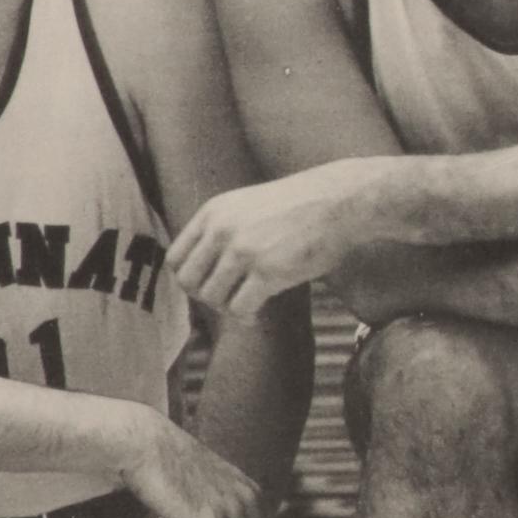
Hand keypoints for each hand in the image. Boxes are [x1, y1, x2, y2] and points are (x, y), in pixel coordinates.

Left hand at [170, 159, 387, 311]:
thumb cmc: (301, 206)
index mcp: (214, 211)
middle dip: (206, 297)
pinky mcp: (268, 271)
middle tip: (229, 298)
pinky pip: (239, 308)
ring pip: (212, 298)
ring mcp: (244, 250)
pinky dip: (245, 317)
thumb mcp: (249, 205)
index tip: (212, 285)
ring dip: (227, 308)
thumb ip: (222, 230)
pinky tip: (258, 312)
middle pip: (188, 282)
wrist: (341, 201)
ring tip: (247, 305)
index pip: (176, 258)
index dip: (191, 278)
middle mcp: (222, 229)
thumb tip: (202, 272)